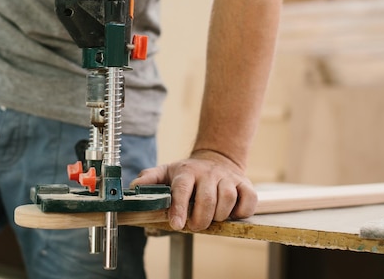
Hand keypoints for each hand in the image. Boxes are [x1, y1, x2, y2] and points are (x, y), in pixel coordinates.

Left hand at [131, 149, 257, 230]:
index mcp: (187, 172)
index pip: (182, 189)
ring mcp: (228, 177)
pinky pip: (248, 200)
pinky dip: (241, 211)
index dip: (179, 208)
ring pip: (227, 199)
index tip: (176, 224)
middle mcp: (208, 172)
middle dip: (200, 219)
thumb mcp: (166, 172)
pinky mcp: (245, 183)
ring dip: (220, 215)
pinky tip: (232, 213)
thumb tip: (135, 187)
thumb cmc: (188, 173)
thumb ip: (150, 179)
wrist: (216, 157)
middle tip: (195, 226)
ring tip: (212, 218)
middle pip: (207, 199)